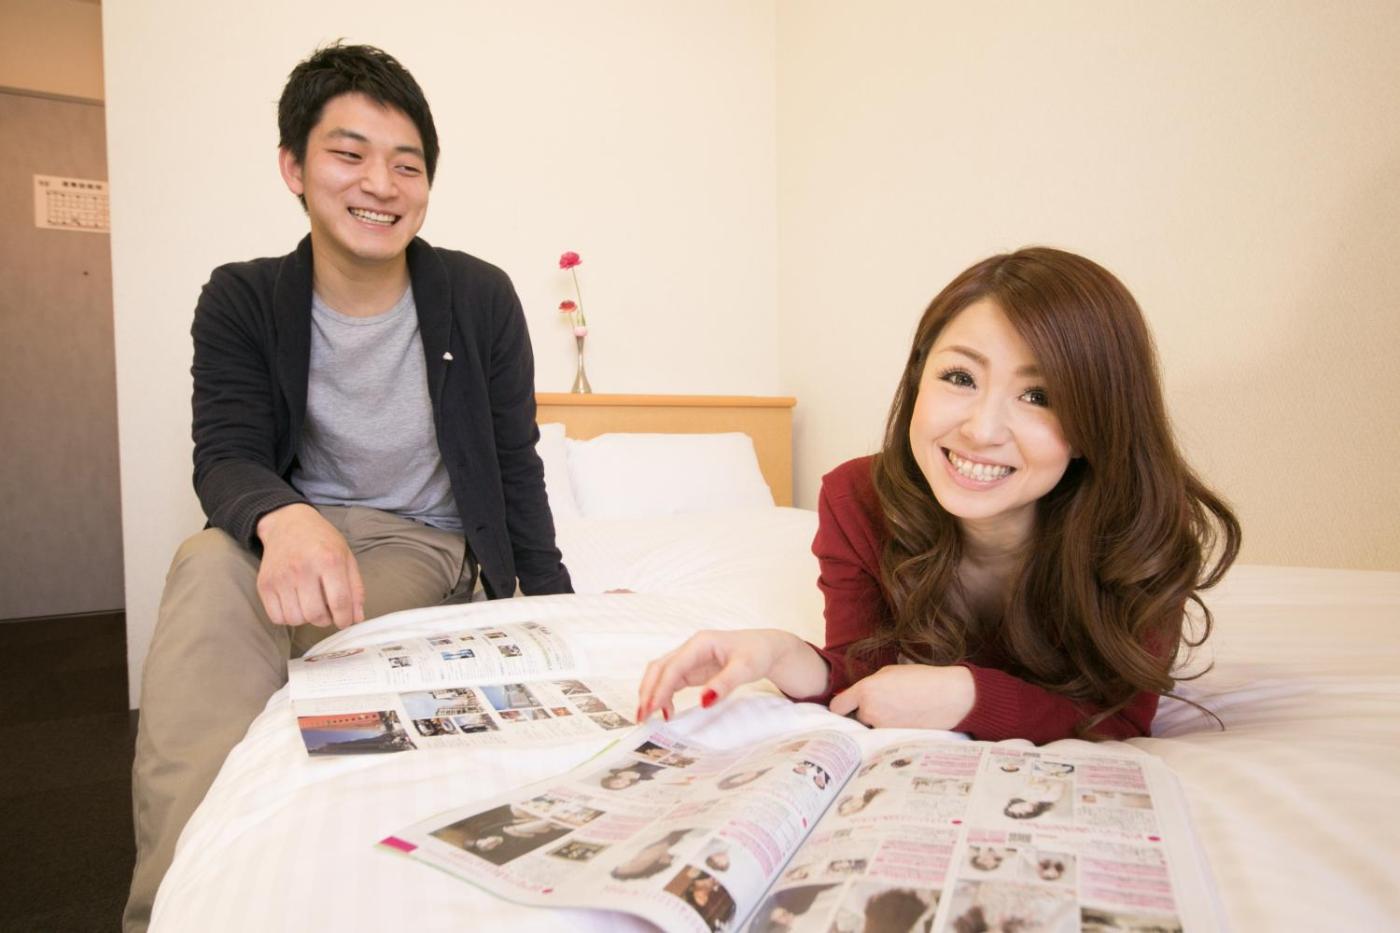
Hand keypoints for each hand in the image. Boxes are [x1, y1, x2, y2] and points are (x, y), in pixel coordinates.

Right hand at [255, 503, 364, 628]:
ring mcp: (281, 577)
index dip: (345, 619)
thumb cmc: (322, 541)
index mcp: (329, 560)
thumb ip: (355, 588)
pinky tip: (295, 603)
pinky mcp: (264, 584)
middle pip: (316, 615)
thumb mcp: (347, 557)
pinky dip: (288, 617)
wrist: (288, 523)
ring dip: (306, 619)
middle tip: (327, 610)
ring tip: (310, 603)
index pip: (339, 602)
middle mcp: (303, 568)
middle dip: (326, 620)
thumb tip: (356, 618)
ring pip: (296, 619)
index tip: (345, 621)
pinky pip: (277, 617)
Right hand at [636, 629, 828, 721]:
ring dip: (652, 694)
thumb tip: (703, 702)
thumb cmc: (757, 653)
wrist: (766, 648)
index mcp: (700, 643)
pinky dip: (664, 696)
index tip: (652, 709)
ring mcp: (689, 659)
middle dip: (648, 691)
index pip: (673, 666)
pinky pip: (671, 682)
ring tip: (647, 718)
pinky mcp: (692, 670)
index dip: (660, 688)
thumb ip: (724, 684)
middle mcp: (690, 649)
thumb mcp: (746, 668)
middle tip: (642, 717)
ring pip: (661, 675)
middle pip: (659, 668)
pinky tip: (667, 713)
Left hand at [828, 664, 974, 729]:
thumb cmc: (922, 679)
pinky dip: (891, 729)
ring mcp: (882, 727)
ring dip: (878, 722)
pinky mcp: (894, 739)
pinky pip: (884, 734)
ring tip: (898, 711)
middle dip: (864, 712)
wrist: (949, 697)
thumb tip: (861, 694)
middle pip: (855, 717)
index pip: (837, 706)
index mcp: (866, 690)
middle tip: (883, 705)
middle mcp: (869, 711)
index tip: (847, 705)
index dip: (841, 706)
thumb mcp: (890, 672)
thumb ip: (870, 684)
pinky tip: (905, 720)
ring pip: (871, 727)